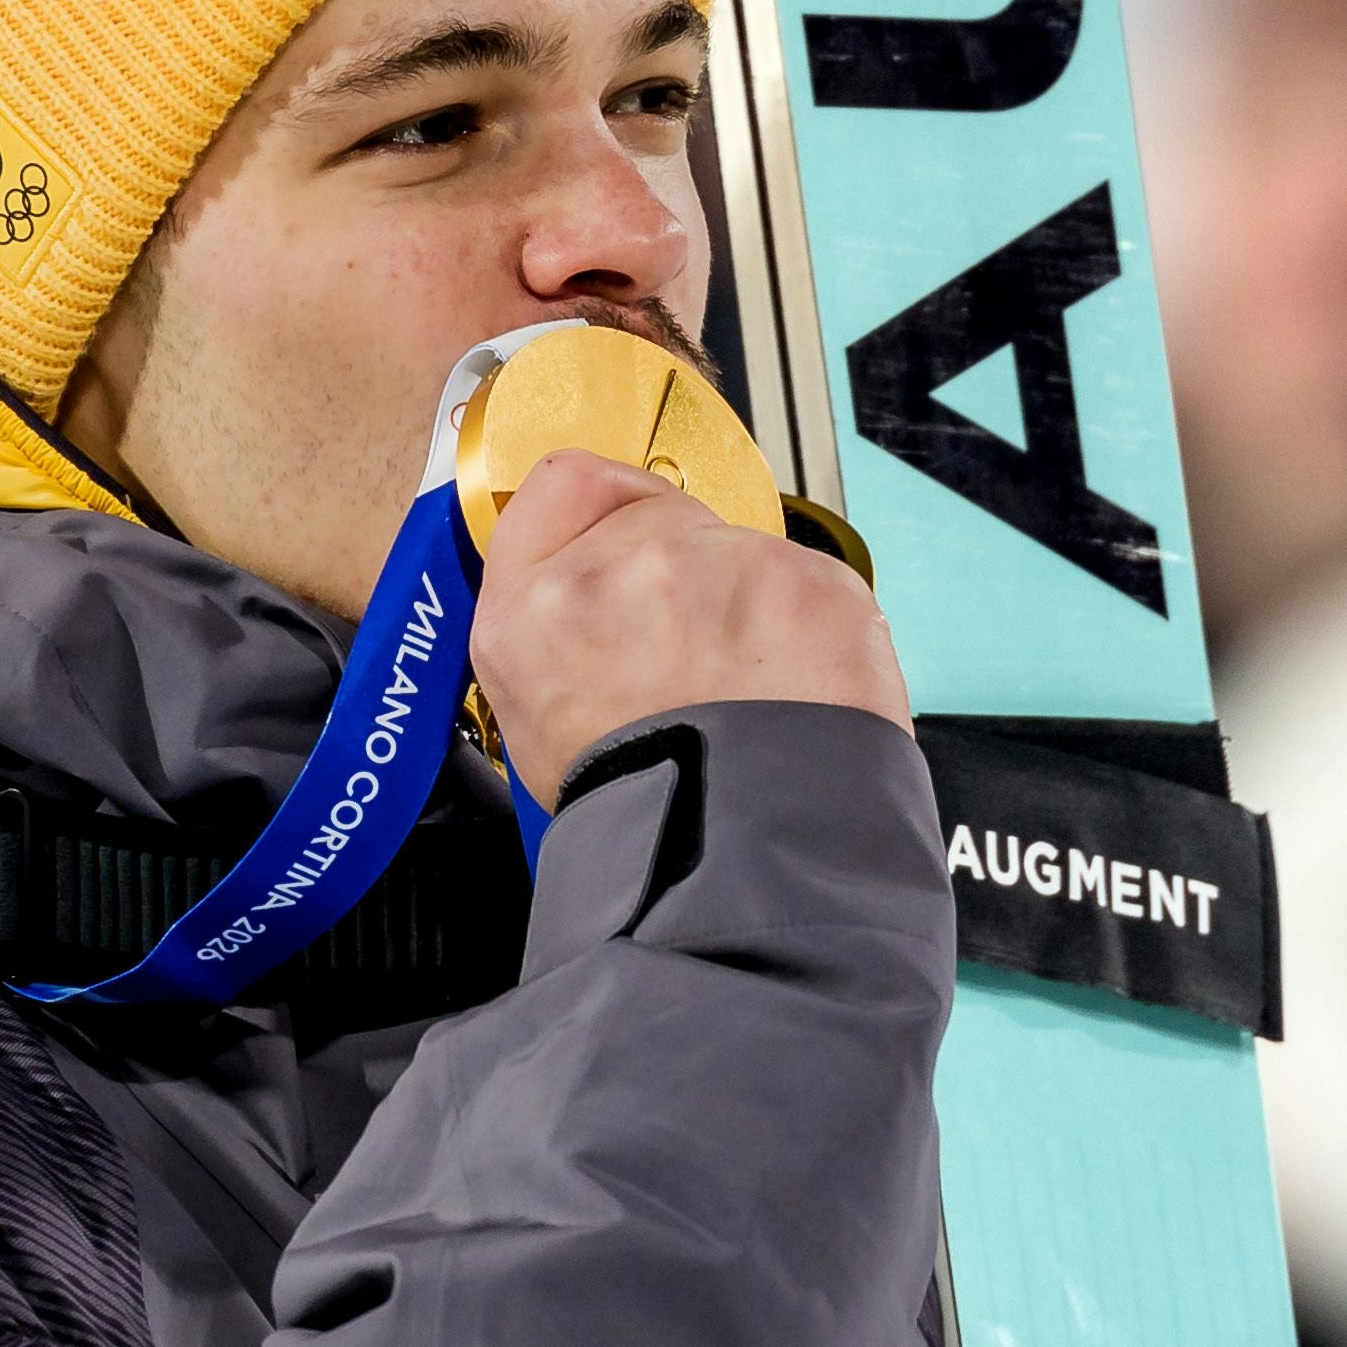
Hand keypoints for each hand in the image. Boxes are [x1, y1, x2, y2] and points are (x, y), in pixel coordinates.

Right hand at [469, 449, 911, 804]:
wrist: (741, 864)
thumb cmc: (644, 817)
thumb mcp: (535, 726)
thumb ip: (554, 628)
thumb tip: (593, 595)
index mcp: (533, 608)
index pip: (566, 483)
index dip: (605, 507)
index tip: (628, 532)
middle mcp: (619, 568)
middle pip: (666, 519)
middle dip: (686, 577)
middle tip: (696, 662)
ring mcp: (720, 565)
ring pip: (744, 556)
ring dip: (751, 611)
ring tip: (750, 703)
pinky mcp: (808, 581)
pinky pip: (812, 586)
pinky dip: (813, 635)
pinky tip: (795, 698)